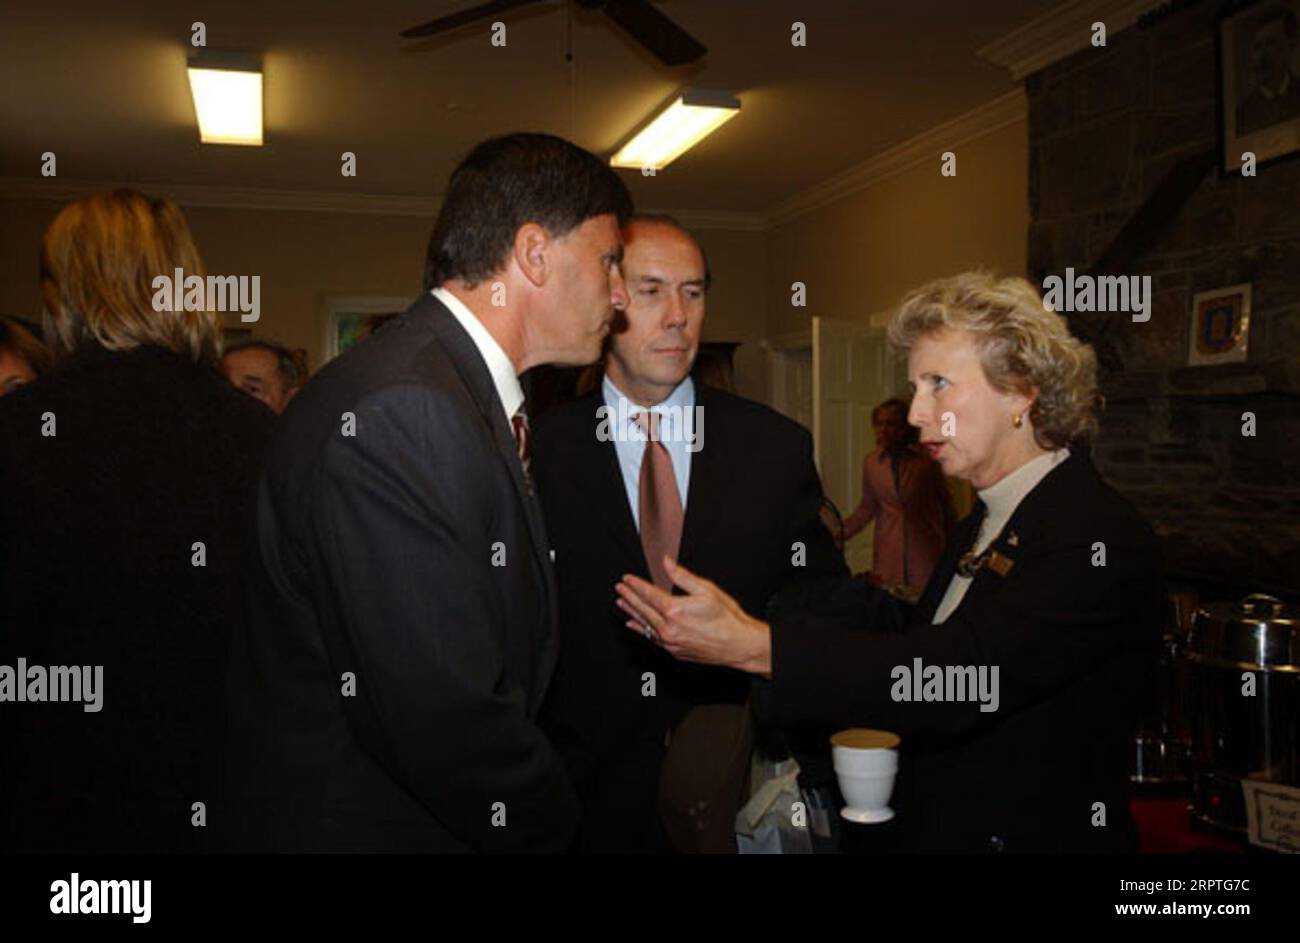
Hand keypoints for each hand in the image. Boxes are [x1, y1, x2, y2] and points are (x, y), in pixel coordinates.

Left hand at [615, 557, 771, 677]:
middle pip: (643, 609)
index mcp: (675, 609)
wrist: (738, 645)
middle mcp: (669, 628)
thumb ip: (682, 576)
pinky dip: (641, 630)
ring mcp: (670, 642)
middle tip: (619, 588)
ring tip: (621, 603)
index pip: (649, 594)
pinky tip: (634, 624)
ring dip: (631, 612)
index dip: (636, 585)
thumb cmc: (727, 618)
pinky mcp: (675, 651)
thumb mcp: (706, 590)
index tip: (627, 579)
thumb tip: (666, 563)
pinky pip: (652, 639)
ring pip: (645, 624)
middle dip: (629, 597)